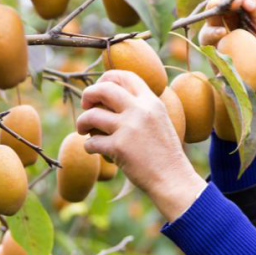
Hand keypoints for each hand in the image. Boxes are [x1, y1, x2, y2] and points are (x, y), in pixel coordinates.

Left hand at [77, 70, 206, 221]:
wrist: (172, 178)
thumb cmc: (164, 154)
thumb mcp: (159, 121)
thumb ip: (141, 108)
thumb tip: (110, 96)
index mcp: (152, 102)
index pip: (125, 76)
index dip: (106, 78)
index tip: (99, 89)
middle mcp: (140, 110)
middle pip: (104, 89)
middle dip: (88, 94)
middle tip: (85, 105)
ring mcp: (128, 128)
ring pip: (91, 115)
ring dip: (82, 122)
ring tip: (83, 130)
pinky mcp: (119, 147)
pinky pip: (91, 142)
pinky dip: (88, 146)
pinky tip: (93, 150)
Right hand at [197, 0, 255, 54]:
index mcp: (243, 11)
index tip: (252, 7)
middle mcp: (228, 17)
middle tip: (240, 4)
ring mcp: (217, 29)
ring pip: (211, 12)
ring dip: (218, 6)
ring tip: (228, 10)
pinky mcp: (210, 45)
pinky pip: (206, 34)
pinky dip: (212, 31)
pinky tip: (222, 33)